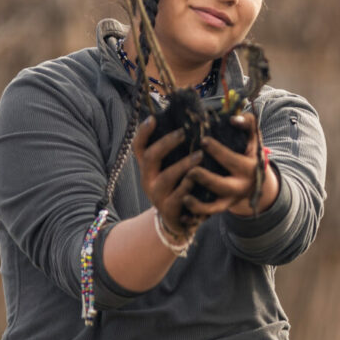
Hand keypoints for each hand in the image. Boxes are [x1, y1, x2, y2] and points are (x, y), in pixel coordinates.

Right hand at [136, 115, 210, 236]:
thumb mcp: (173, 169)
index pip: (139, 147)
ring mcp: (157, 195)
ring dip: (184, 164)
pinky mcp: (169, 209)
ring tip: (200, 155)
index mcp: (148, 167)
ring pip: (167, 177)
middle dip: (166, 143)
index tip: (153, 118)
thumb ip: (177, 151)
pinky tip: (199, 178)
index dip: (143, 132)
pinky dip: (188, 186)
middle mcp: (148, 179)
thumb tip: (189, 123)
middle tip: (183, 133)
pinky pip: (178, 197)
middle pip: (150, 157)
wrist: (180, 221)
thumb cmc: (180, 187)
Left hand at [192, 110, 276, 216]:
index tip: (203, 141)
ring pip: (215, 206)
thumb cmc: (247, 152)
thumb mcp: (253, 138)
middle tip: (191, 170)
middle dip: (207, 179)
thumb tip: (233, 119)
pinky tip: (182, 211)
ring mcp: (230, 199)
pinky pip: (208, 215)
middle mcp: (241, 186)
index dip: (219, 151)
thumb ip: (247, 123)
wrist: (254, 179)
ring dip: (199, 203)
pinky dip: (195, 213)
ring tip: (184, 196)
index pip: (234, 160)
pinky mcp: (222, 207)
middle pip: (224, 185)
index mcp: (249, 167)